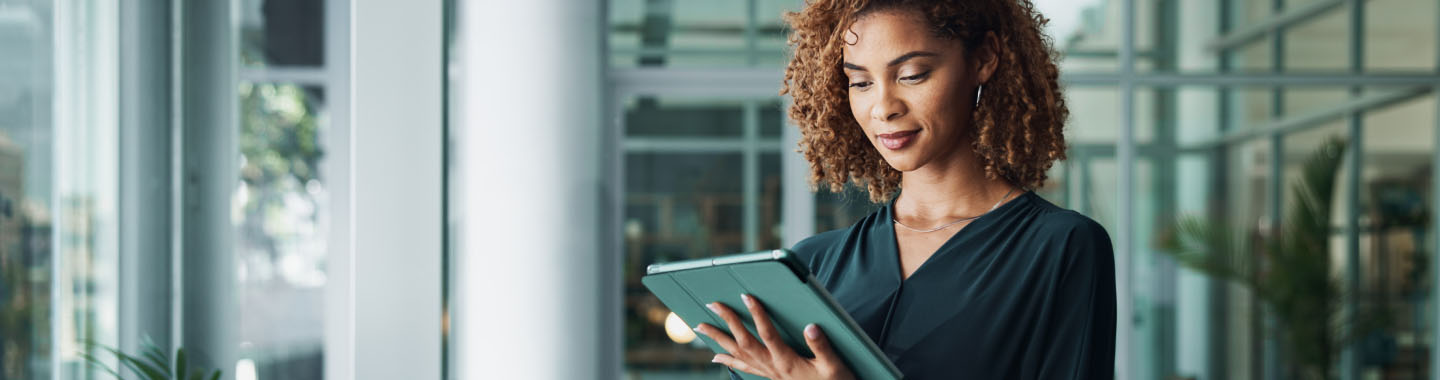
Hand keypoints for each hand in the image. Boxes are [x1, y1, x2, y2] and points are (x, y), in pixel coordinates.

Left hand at [694, 294, 855, 379]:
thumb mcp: (834, 366)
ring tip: (701, 327)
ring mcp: (769, 372)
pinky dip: (728, 361)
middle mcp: (773, 367)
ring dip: (718, 340)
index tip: (746, 296)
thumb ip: (822, 347)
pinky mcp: (770, 376)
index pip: (767, 334)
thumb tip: (810, 326)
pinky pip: (744, 368)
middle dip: (726, 322)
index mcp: (787, 362)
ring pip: (738, 354)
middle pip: (743, 342)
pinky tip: (717, 357)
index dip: (756, 314)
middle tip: (712, 304)